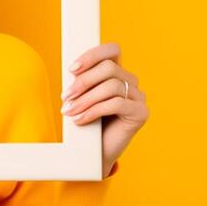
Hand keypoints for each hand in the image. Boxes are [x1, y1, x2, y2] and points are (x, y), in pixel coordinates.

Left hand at [60, 42, 148, 178]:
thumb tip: (73, 71)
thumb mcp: (81, 98)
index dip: (92, 55)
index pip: (112, 50)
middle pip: (109, 68)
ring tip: (69, 111)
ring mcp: (139, 97)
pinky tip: (80, 120)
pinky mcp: (141, 113)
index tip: (72, 69)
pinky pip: (117, 104)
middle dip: (83, 81)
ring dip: (86, 99)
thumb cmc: (86, 123)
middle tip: (65, 96)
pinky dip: (94, 111)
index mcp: (118, 73)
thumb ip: (81, 82)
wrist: (95, 154)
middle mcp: (131, 81)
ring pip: (111, 86)